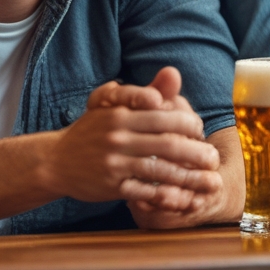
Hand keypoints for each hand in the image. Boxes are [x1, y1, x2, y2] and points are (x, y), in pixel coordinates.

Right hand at [104, 68, 232, 228]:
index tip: (200, 129)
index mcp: (119, 112)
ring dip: (190, 177)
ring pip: (161, 169)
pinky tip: (184, 197)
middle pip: (167, 143)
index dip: (188, 123)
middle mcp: (117, 135)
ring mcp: (114, 162)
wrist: (55, 160)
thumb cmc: (90, 131)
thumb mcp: (112, 106)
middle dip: (196, 152)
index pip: (164, 116)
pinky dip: (167, 195)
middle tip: (213, 158)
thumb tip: (174, 73)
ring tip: (210, 181)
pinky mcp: (111, 185)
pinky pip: (145, 191)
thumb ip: (144, 92)